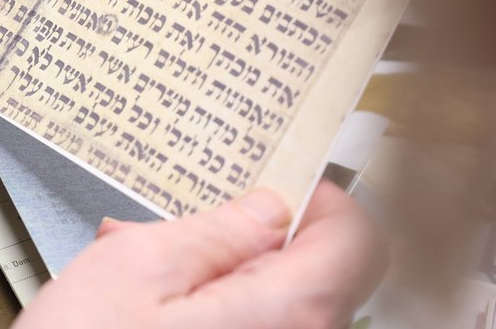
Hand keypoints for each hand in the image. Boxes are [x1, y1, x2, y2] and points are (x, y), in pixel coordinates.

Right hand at [15, 181, 383, 328]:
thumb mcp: (137, 269)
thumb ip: (216, 232)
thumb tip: (268, 209)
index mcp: (287, 314)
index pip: (357, 239)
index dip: (320, 199)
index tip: (276, 181)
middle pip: (316, 274)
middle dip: (252, 238)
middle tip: (188, 221)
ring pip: (272, 306)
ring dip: (218, 276)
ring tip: (141, 262)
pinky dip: (207, 311)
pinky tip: (143, 306)